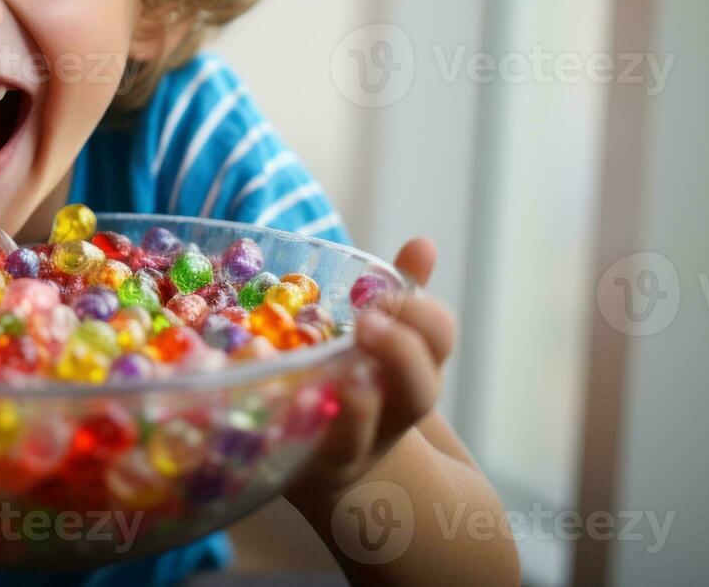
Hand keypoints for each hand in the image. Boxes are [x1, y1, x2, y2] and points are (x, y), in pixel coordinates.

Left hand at [290, 238, 456, 492]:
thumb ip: (399, 294)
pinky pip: (293, 448)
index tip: (392, 291)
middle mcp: (389, 417)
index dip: (424, 318)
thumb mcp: (382, 340)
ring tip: (344, 372)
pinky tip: (270, 389)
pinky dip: (283, 424)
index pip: (438, 339)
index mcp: (412, 374)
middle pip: (418, 393)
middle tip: (370, 320)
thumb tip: (424, 243)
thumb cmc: (360, 384)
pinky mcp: (296, 462)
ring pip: (357, 435)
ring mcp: (345, 447)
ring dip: (354, 406)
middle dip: (400, 355)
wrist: (331, 465)